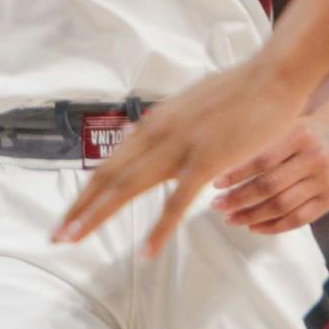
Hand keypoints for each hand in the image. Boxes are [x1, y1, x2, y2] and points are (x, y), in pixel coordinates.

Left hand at [55, 53, 311, 256]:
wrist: (273, 77)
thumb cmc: (240, 91)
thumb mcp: (190, 104)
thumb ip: (164, 123)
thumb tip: (137, 134)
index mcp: (155, 123)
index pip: (110, 163)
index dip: (86, 191)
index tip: (69, 214)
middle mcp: (158, 133)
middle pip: (108, 177)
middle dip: (79, 208)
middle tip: (56, 236)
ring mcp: (180, 147)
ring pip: (128, 187)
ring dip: (98, 216)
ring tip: (75, 239)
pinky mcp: (206, 161)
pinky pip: (177, 203)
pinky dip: (159, 230)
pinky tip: (146, 252)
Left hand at [212, 113, 328, 234]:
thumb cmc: (307, 132)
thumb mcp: (289, 127)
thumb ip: (264, 145)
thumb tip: (224, 171)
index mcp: (301, 136)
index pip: (262, 160)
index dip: (237, 174)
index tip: (216, 183)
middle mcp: (315, 159)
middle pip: (269, 186)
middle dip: (239, 199)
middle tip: (217, 205)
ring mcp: (325, 182)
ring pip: (282, 206)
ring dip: (251, 216)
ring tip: (230, 218)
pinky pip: (298, 219)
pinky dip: (273, 226)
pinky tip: (253, 227)